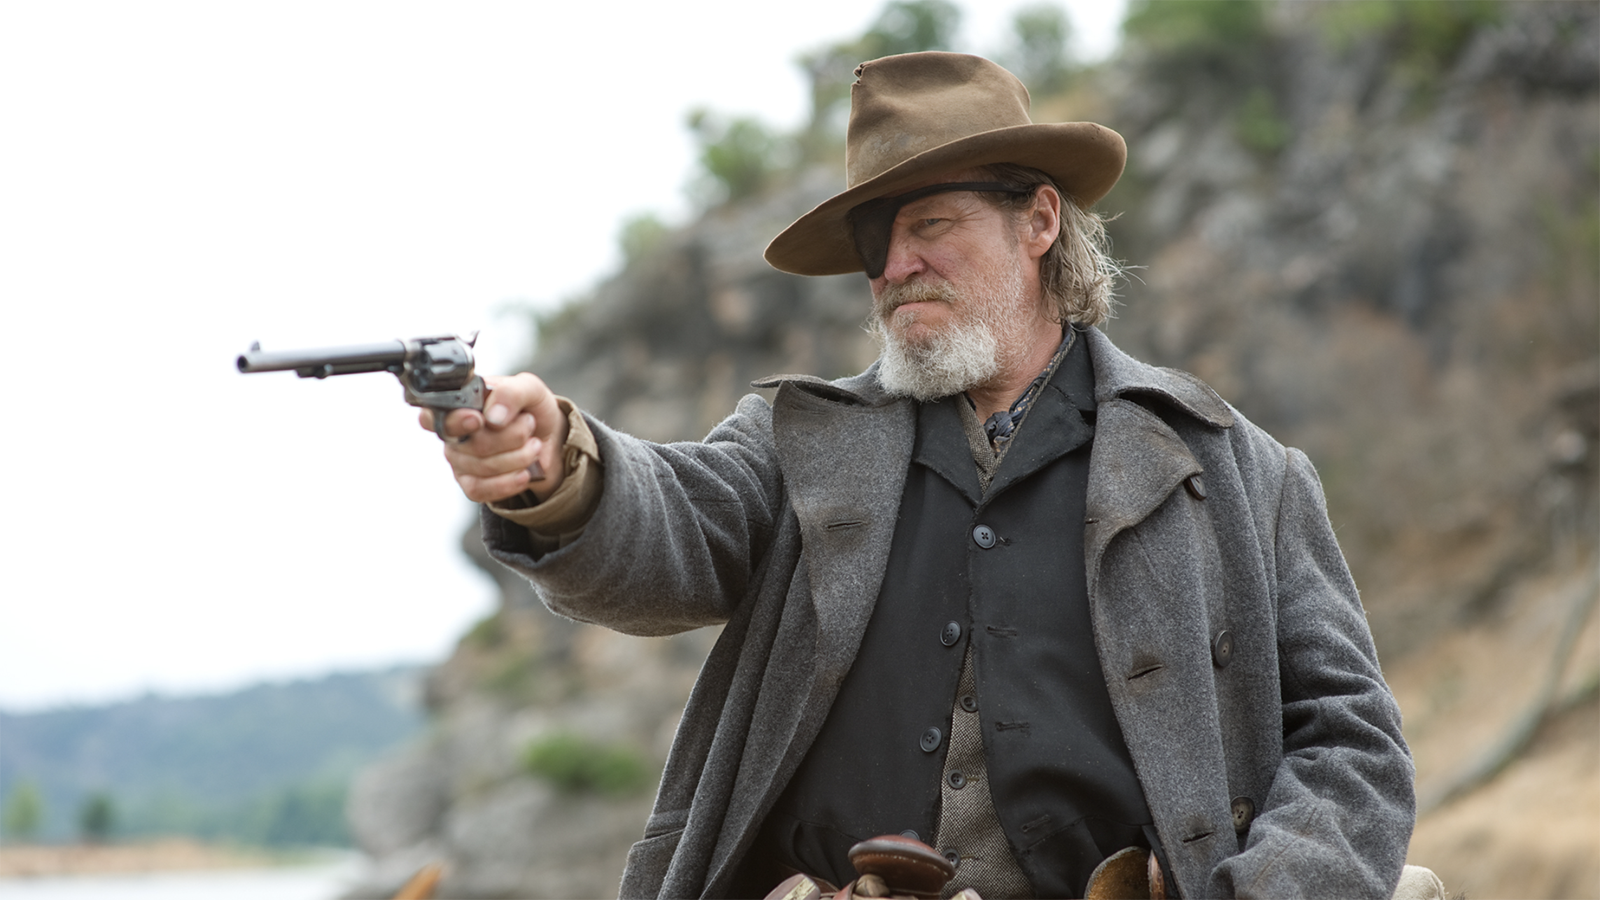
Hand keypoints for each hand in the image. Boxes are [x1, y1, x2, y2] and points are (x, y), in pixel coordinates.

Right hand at [419, 373, 568, 502]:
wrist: (549, 439)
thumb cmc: (531, 409)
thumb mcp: (529, 389)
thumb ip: (510, 393)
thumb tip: (493, 417)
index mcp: (460, 404)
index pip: (432, 416)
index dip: (454, 421)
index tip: (478, 420)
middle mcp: (454, 433)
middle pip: (473, 444)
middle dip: (512, 436)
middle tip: (529, 424)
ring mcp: (460, 460)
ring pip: (483, 467)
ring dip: (520, 457)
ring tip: (534, 445)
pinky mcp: (471, 484)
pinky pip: (481, 489)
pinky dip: (509, 482)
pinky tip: (525, 473)